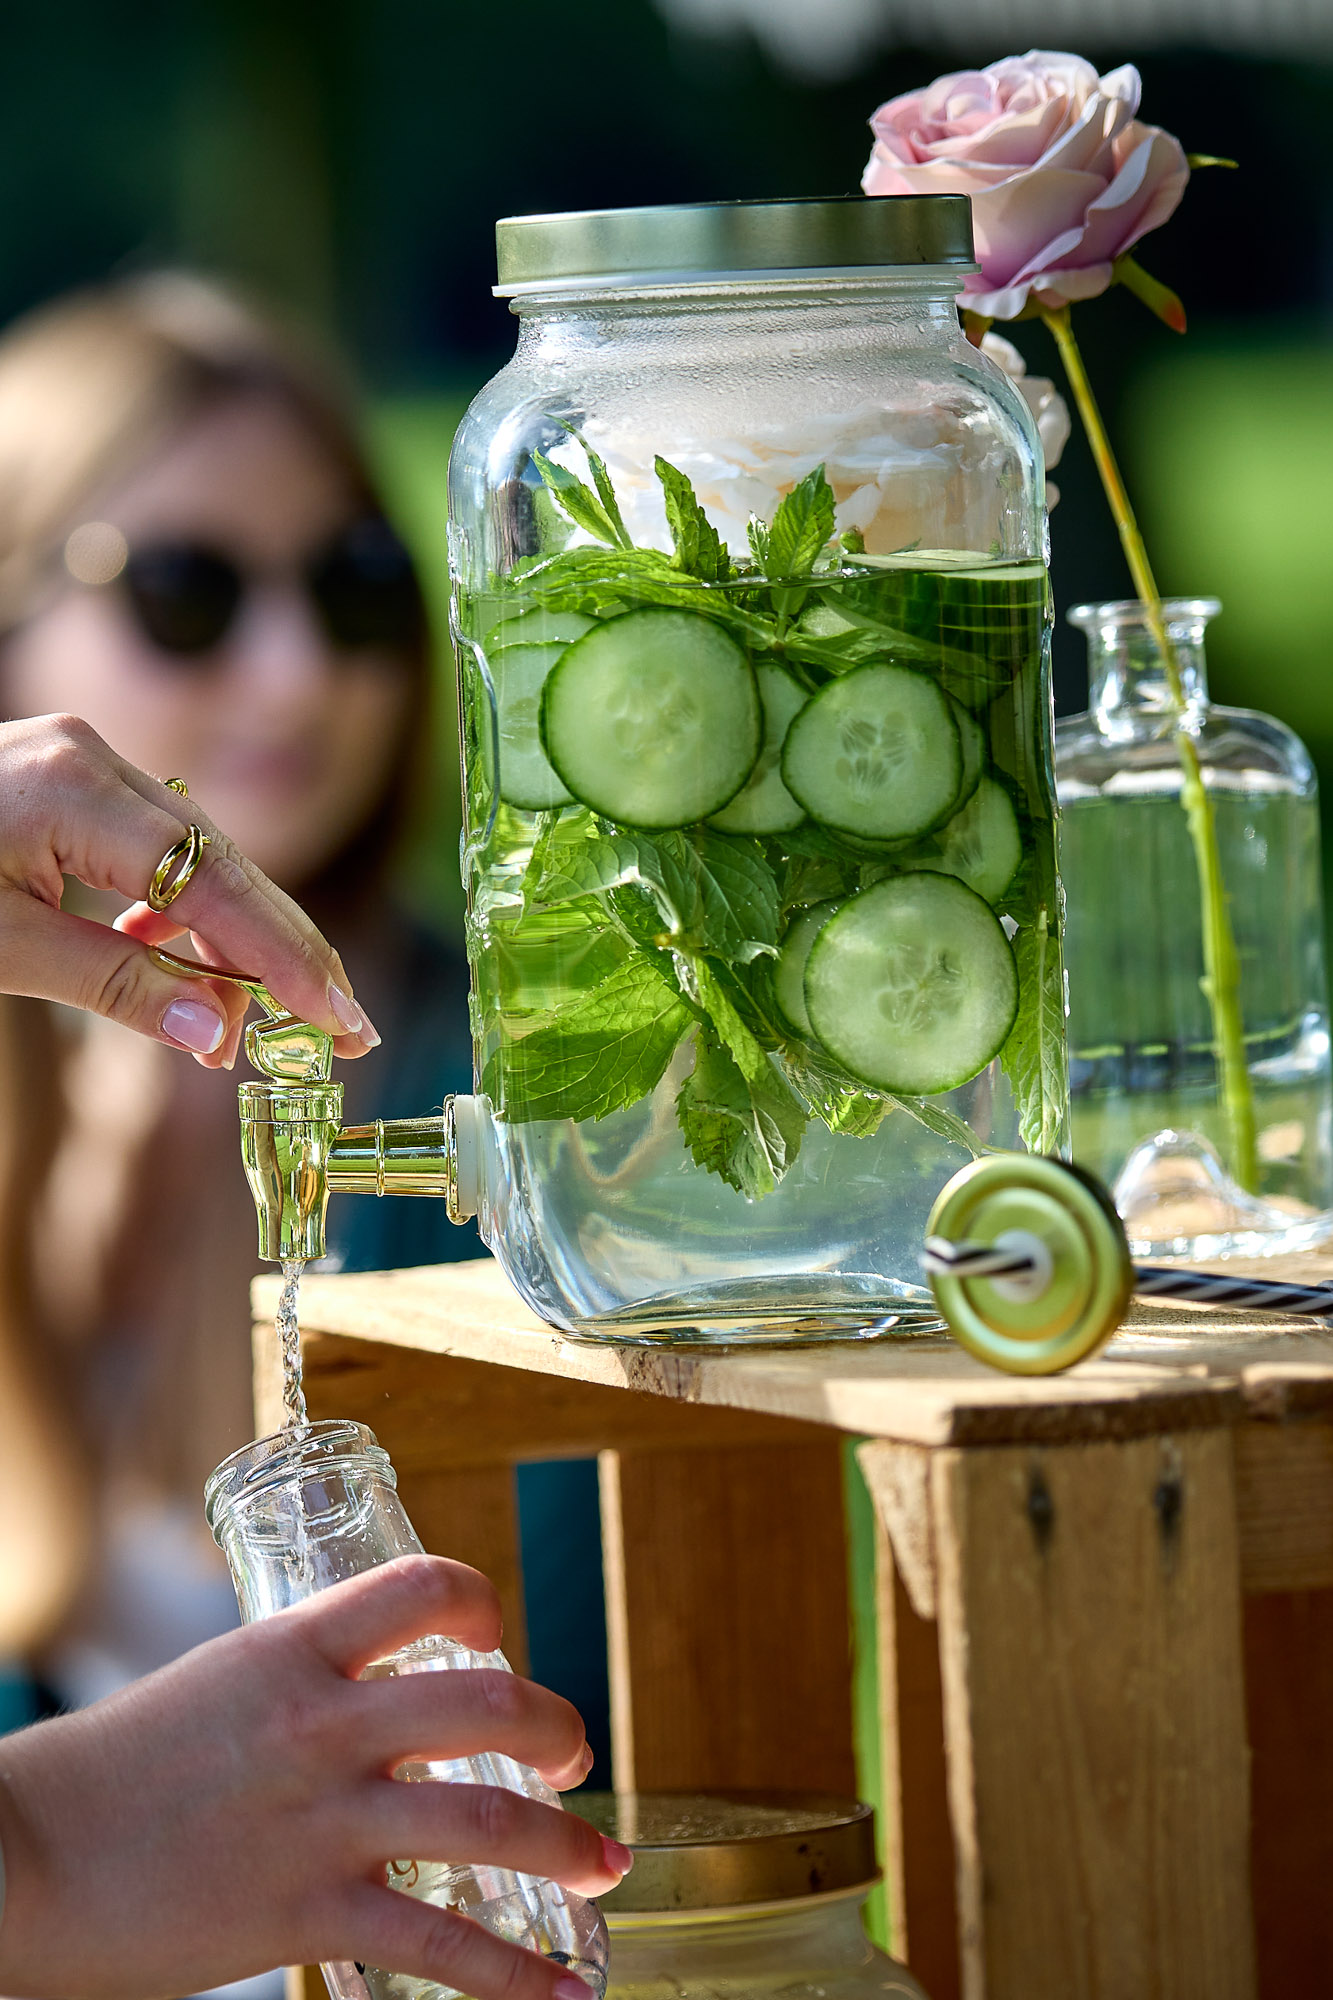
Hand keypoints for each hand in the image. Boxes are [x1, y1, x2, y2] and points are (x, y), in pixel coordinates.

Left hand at [0, 712, 379, 1066]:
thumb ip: (116, 986)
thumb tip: (219, 1035)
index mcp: (71, 791)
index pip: (214, 882)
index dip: (285, 957)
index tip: (339, 1019)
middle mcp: (92, 757)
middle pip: (224, 861)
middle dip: (283, 951)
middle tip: (339, 1028)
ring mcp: (83, 758)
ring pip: (199, 854)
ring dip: (231, 939)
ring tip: (243, 1025)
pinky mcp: (72, 775)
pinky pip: (156, 845)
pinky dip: (177, 911)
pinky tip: (174, 965)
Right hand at [0, 1555, 628, 1999]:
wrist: (27, 1858)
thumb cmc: (117, 1769)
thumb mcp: (219, 1684)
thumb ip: (304, 1683)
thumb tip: (377, 1700)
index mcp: (294, 1647)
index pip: (424, 1586)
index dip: (483, 1604)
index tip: (501, 1639)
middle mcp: (323, 1723)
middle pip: (489, 1702)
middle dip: (558, 1728)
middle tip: (576, 1758)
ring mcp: (322, 1820)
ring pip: (489, 1819)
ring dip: (570, 1845)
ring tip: (605, 1864)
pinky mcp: (307, 1915)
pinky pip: (439, 1945)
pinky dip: (516, 1975)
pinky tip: (564, 1989)